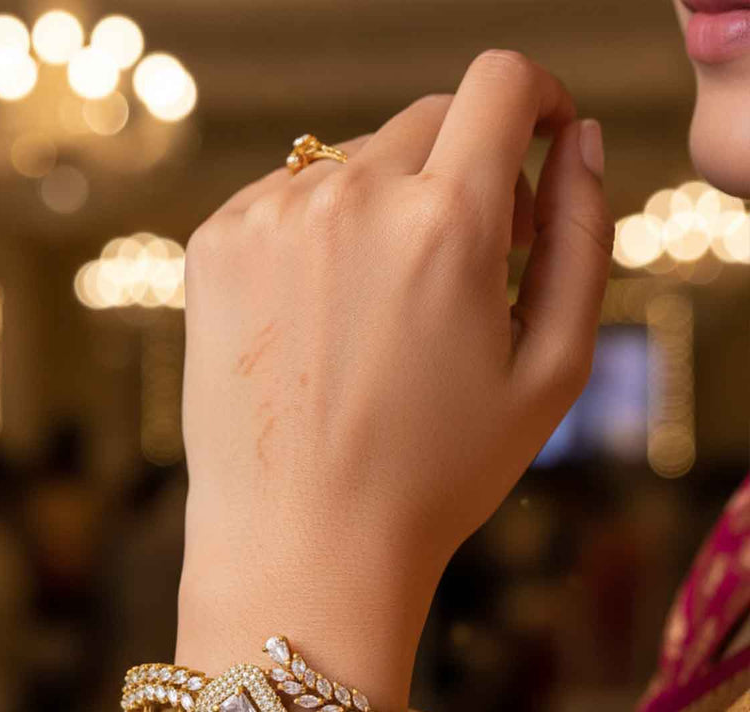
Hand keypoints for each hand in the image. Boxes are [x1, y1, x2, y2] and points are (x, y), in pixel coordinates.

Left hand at [177, 51, 612, 690]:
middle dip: (465, 171)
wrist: (299, 544)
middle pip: (428, 122)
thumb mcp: (551, 372)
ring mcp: (268, 217)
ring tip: (384, 313)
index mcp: (446, 222)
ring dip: (386, 208)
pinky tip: (322, 317)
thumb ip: (582, 239)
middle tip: (467, 265)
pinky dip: (317, 232)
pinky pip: (285, 197)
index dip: (536, 101)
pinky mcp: (214, 244)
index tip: (538, 143)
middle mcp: (350, 197)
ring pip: (353, 161)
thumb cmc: (433, 475)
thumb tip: (581, 144)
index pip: (502, 83)